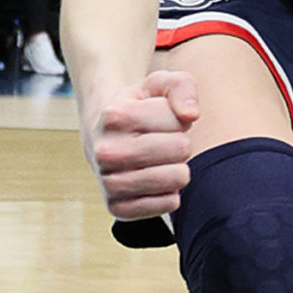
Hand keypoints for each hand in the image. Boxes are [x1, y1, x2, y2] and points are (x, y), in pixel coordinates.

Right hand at [85, 70, 203, 217]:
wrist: (102, 135)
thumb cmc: (139, 108)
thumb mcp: (159, 84)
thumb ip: (181, 86)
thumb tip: (190, 115)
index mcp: (115, 117)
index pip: (179, 121)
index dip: (178, 119)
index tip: (160, 120)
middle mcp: (106, 151)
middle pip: (181, 149)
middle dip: (181, 143)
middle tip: (163, 141)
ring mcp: (109, 182)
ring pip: (177, 179)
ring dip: (177, 168)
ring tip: (159, 159)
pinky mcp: (117, 208)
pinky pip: (169, 203)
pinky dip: (171, 192)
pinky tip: (155, 180)